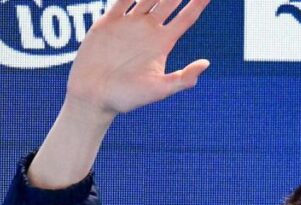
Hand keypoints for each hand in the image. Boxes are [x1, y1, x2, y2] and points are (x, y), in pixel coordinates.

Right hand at [65, 0, 210, 118]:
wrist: (94, 97)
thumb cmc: (128, 98)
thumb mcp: (160, 90)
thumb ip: (183, 78)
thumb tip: (206, 63)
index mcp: (163, 44)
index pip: (186, 18)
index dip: (198, 4)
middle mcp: (148, 30)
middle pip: (169, 2)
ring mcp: (128, 24)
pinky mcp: (107, 22)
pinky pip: (120, 0)